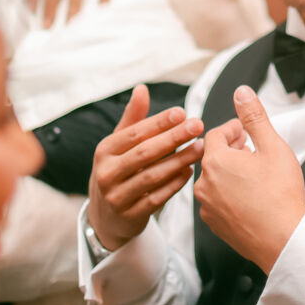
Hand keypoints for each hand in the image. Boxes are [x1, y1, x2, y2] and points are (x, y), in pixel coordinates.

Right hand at [86, 85, 204, 250]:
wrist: (106, 216)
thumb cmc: (118, 170)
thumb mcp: (119, 145)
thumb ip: (133, 118)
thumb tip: (142, 88)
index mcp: (105, 151)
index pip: (135, 133)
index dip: (159, 122)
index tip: (182, 112)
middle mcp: (107, 173)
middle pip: (145, 153)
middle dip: (173, 137)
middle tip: (197, 126)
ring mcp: (117, 196)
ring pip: (152, 176)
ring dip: (179, 160)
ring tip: (200, 148)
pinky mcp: (130, 216)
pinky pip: (156, 198)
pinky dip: (174, 185)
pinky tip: (189, 171)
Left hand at [194, 86, 304, 272]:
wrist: (283, 240)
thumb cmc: (280, 195)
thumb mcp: (272, 146)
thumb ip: (254, 116)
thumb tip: (242, 93)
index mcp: (215, 161)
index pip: (216, 134)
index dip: (233, 129)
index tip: (247, 132)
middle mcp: (204, 184)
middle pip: (213, 156)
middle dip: (232, 150)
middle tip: (254, 151)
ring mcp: (207, 207)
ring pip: (214, 179)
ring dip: (230, 172)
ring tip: (254, 175)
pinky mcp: (214, 224)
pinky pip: (217, 200)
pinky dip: (229, 194)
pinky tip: (250, 197)